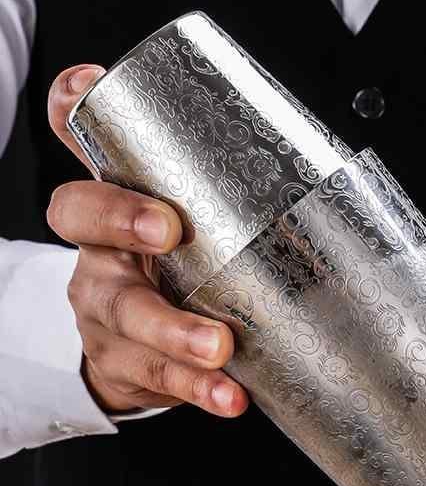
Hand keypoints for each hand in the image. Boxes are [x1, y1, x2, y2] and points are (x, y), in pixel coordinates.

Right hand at [46, 64, 248, 416]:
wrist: (137, 346)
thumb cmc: (172, 271)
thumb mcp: (183, 225)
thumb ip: (216, 188)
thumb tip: (298, 147)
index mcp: (115, 208)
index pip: (85, 136)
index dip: (69, 119)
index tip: (84, 88)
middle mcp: (98, 253)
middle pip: (84, 224)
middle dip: (122, 220)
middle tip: (168, 231)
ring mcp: (105, 312)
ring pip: (126, 315)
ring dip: (174, 332)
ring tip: (218, 347)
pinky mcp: (123, 365)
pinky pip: (157, 377)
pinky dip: (197, 389)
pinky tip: (229, 397)